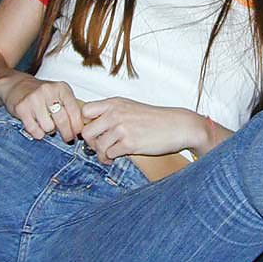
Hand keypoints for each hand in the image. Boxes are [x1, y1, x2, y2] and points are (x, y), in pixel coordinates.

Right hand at [0, 72, 83, 141]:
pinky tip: (38, 128)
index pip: (75, 111)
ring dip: (49, 132)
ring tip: (47, 126)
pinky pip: (34, 129)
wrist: (16, 85)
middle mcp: (49, 91)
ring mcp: (34, 99)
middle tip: (67, 139)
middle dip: (67, 134)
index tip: (78, 134)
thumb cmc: (41, 94)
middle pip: (63, 121)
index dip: (78, 127)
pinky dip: (38, 133)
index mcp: (61, 88)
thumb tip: (83, 127)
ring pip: (49, 127)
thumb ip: (70, 107)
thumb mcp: (59, 94)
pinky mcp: (22, 108)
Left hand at [79, 98, 204, 163]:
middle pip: (86, 131)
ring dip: (100, 154)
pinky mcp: (130, 143)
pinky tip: (115, 158)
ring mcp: (123, 128)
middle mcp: (116, 113)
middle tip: (98, 147)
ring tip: (107, 156)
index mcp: (115, 103)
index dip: (85, 123)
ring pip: (97, 146)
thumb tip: (91, 127)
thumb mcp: (130, 107)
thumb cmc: (155, 119)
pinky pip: (109, 154)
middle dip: (90, 143)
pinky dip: (110, 158)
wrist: (178, 125)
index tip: (93, 132)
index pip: (85, 111)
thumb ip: (111, 113)